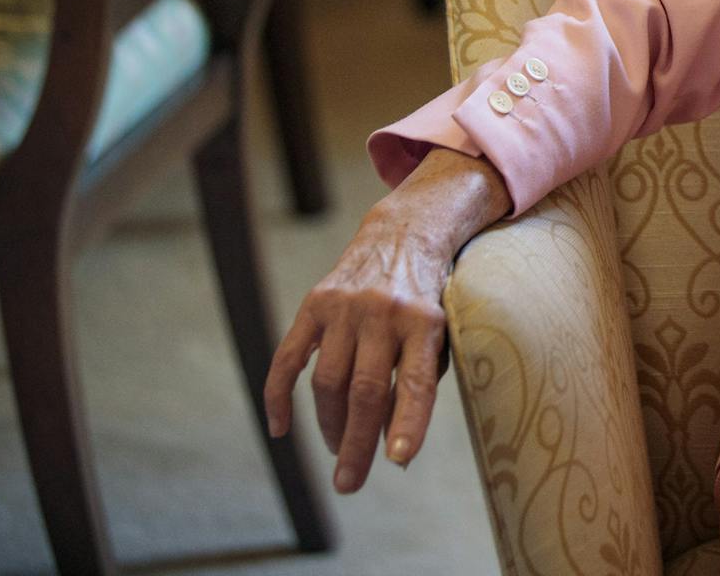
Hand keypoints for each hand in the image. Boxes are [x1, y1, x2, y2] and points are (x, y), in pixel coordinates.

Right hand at [263, 197, 455, 493]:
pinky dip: (279, 397)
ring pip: (328, 382)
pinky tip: (281, 428)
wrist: (405, 235)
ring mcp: (346, 306)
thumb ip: (419, 381)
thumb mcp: (440, 332)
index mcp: (424, 322)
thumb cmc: (428, 300)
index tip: (397, 461)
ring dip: (330, 426)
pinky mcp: (315, 303)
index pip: (414, 382)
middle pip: (364, 391)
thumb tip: (395, 451)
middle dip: (356, 444)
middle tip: (349, 483)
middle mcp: (384, 312)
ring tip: (338, 450)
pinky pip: (289, 358)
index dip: (407, 424)